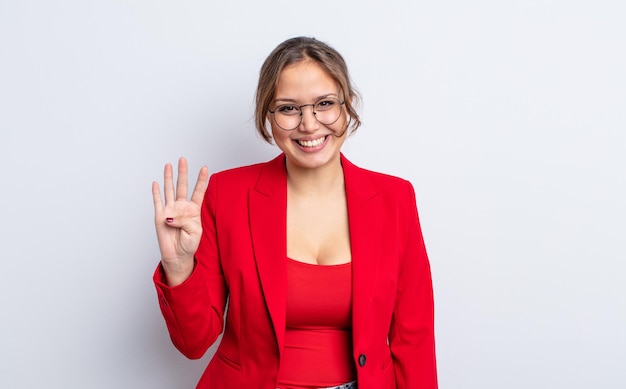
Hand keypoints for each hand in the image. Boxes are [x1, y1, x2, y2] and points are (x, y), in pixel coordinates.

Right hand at [152, 157, 208, 285]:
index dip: (201, 180)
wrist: (178, 256)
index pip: (198, 192)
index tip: (204, 168)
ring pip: (170, 190)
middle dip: (183, 173)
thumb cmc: (189, 244)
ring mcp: (170, 210)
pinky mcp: (160, 216)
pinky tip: (156, 183)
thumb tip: (170, 216)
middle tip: (183, 160)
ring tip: (169, 165)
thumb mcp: (194, 232)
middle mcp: (182, 207)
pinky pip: (157, 202)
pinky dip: (156, 192)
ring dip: (169, 178)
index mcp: (194, 210)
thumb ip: (185, 221)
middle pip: (182, 186)